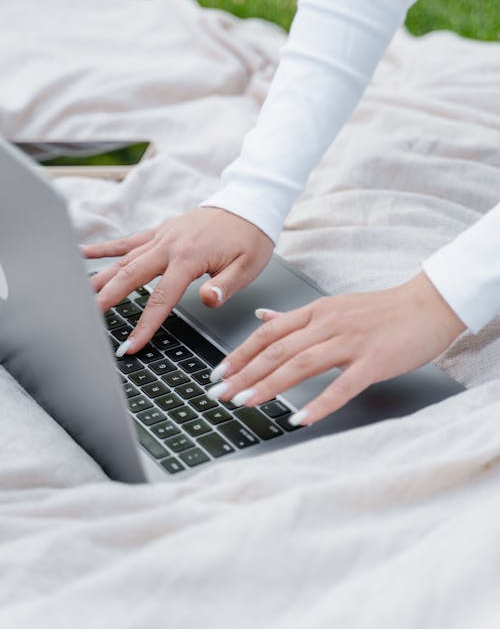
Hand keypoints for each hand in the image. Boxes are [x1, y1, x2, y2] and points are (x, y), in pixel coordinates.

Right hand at [82, 207, 273, 352]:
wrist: (249, 204)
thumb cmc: (250, 237)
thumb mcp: (248, 266)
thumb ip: (225, 285)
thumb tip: (208, 300)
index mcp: (190, 258)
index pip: (161, 298)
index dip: (145, 325)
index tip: (131, 345)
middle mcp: (170, 246)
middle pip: (130, 276)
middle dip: (106, 299)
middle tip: (86, 318)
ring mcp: (162, 237)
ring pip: (124, 259)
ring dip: (99, 276)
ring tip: (76, 292)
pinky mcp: (161, 231)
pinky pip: (128, 240)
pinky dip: (106, 248)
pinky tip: (84, 252)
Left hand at [207, 272, 464, 424]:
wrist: (427, 306)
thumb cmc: (381, 310)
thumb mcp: (333, 306)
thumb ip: (296, 316)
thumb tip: (262, 317)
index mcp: (316, 310)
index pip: (268, 333)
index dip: (240, 353)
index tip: (218, 372)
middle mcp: (328, 323)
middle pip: (277, 350)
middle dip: (244, 373)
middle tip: (221, 393)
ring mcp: (351, 342)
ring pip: (301, 364)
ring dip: (270, 385)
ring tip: (247, 403)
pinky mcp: (373, 361)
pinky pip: (342, 385)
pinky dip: (319, 403)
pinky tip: (302, 418)